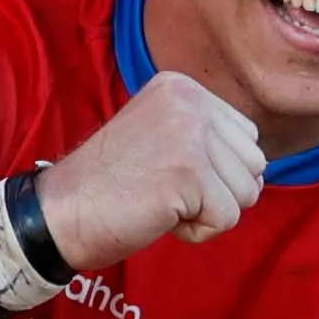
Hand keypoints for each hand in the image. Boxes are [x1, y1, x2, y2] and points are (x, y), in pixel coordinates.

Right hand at [35, 66, 266, 270]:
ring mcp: (189, 134)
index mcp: (183, 87)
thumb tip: (259, 164)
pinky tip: (159, 216)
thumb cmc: (112, 185)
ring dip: (208, 211)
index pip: (247, 137)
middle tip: (165, 190)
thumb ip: (208, 136)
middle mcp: (190, 101)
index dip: (216, 171)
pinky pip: (227, 218)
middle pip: (255, 164)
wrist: (59, 212)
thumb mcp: (163, 135)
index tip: (167, 172)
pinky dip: (197, 231)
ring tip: (161, 200)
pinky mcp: (188, 173)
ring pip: (247, 193)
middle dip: (218, 192)